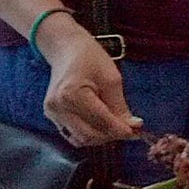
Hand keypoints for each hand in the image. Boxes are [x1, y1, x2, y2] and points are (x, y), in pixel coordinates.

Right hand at [35, 16, 140, 147]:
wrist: (66, 49)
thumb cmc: (91, 58)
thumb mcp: (112, 78)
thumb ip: (120, 106)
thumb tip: (133, 127)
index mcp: (72, 94)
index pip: (100, 121)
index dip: (120, 130)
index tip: (137, 132)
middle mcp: (58, 107)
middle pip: (88, 135)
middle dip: (111, 136)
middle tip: (130, 130)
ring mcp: (52, 113)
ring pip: (80, 139)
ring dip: (101, 138)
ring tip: (117, 127)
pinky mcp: (51, 116)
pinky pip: (72, 134)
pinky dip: (89, 134)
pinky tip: (102, 126)